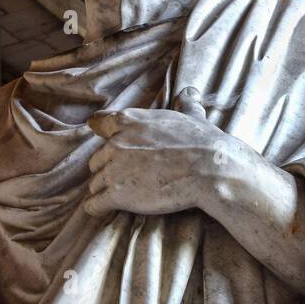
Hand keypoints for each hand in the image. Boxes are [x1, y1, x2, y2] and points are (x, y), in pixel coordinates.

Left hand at [84, 86, 304, 296]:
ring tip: (120, 196)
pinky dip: (97, 208)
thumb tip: (190, 92)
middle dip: (107, 168)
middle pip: (96, 159)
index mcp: (129, 121)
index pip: (99, 123)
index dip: (101, 133)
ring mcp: (113, 170)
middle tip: (125, 177)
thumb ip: (185, 104)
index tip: (104, 140)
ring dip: (105, 189)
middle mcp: (115, 143)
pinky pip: (95, 204)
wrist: (209, 169)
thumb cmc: (202, 143)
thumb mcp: (192, 117)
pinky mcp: (117, 195)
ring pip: (95, 183)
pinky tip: (105, 211)